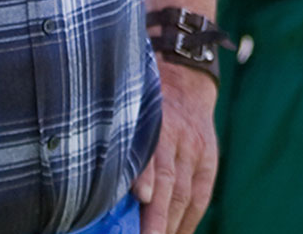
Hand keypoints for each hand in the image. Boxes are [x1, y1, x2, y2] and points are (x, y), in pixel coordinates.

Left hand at [134, 60, 218, 233]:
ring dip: (171, 224)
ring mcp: (195, 151)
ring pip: (184, 194)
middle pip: (168, 184)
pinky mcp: (208, 161)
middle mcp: (177, 138)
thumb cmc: (144, 102)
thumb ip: (118, 139)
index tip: (139, 199)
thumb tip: (93, 174)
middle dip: (157, 217)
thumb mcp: (129, 108)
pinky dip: (189, 220)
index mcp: (154, 123)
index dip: (145, 178)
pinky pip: (200, 196)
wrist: (186, 82)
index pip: (150, 155)